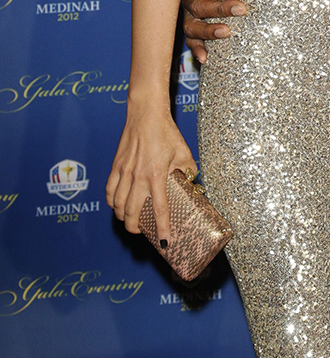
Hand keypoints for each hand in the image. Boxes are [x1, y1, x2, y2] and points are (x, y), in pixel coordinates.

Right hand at [106, 108, 195, 240]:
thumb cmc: (166, 132)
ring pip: (118, 205)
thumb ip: (188, 170)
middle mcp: (138, 178)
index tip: (165, 242)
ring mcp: (124, 173)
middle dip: (135, 228)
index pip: (159, 210)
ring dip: (123, 217)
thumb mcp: (183, 152)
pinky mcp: (115, 167)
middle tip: (141, 233)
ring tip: (129, 221)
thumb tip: (192, 182)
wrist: (145, 115)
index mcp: (157, 176)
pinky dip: (112, 202)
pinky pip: (109, 191)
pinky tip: (117, 206)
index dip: (162, 229)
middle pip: (132, 213)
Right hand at [181, 0, 242, 64]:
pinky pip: (190, 39)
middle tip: (241, 9)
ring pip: (191, 26)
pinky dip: (196, 49)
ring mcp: (185, 12)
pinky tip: (205, 58)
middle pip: (197, 7)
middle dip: (220, 9)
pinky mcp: (191, 24)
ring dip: (208, 31)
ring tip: (227, 32)